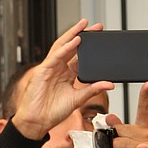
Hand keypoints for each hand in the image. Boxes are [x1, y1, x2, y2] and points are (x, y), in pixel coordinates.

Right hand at [10, 19, 113, 139]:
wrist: (38, 121)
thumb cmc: (53, 112)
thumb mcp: (78, 99)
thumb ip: (93, 90)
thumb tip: (110, 84)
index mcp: (67, 74)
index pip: (80, 56)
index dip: (90, 48)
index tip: (102, 40)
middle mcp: (59, 69)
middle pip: (72, 47)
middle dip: (84, 35)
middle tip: (97, 27)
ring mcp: (50, 68)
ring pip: (62, 47)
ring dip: (73, 35)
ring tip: (84, 26)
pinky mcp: (43, 70)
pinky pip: (55, 56)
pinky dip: (65, 48)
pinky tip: (75, 41)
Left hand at [105, 82, 147, 147]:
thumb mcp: (126, 138)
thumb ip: (117, 126)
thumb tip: (109, 117)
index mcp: (145, 126)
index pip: (144, 107)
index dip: (145, 95)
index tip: (147, 83)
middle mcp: (147, 134)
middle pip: (120, 129)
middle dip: (114, 139)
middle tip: (119, 147)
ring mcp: (146, 144)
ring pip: (118, 142)